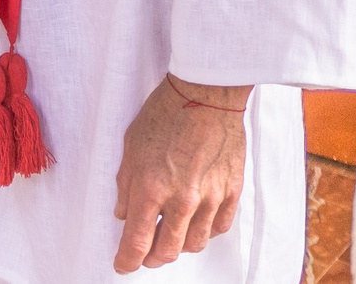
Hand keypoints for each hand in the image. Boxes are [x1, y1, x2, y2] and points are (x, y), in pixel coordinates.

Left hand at [112, 74, 249, 271]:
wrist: (207, 91)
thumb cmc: (167, 111)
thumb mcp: (132, 144)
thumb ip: (126, 185)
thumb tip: (123, 213)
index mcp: (151, 187)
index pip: (136, 243)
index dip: (127, 261)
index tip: (123, 265)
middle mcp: (182, 199)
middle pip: (166, 252)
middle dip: (151, 258)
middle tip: (145, 253)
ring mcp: (210, 197)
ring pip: (194, 244)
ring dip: (179, 245)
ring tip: (171, 234)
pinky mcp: (232, 191)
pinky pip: (219, 228)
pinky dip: (205, 231)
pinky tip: (197, 221)